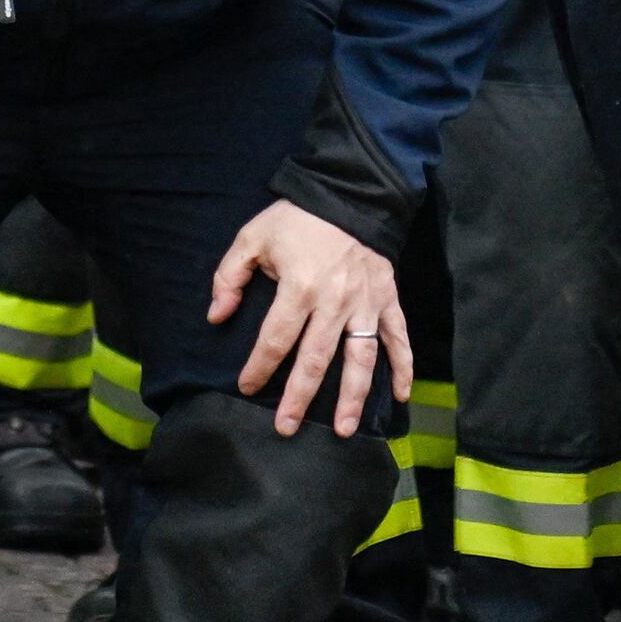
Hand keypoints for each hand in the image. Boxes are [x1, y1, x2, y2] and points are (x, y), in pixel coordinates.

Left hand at [214, 200, 404, 435]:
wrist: (349, 192)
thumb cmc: (297, 218)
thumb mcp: (252, 237)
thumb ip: (230, 276)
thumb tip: (217, 315)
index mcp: (300, 287)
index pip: (276, 339)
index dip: (259, 366)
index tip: (247, 387)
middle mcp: (335, 302)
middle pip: (315, 360)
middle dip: (299, 397)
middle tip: (286, 427)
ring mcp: (366, 303)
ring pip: (359, 359)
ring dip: (351, 397)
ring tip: (342, 429)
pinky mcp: (388, 299)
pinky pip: (398, 338)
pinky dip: (403, 367)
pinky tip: (400, 396)